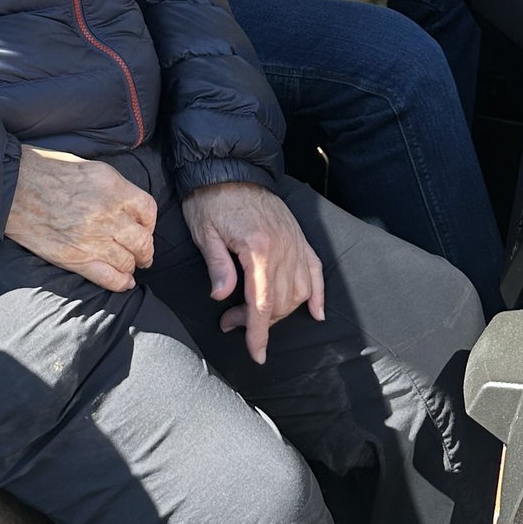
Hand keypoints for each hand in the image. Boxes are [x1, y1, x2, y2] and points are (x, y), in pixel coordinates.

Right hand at [5, 147, 156, 293]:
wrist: (12, 188)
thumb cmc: (44, 170)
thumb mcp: (88, 167)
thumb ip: (111, 186)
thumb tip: (125, 202)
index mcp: (113, 187)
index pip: (148, 211)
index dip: (149, 223)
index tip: (145, 228)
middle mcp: (108, 214)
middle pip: (142, 240)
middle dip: (145, 250)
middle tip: (143, 254)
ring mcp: (93, 239)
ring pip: (128, 261)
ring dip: (132, 266)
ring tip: (129, 266)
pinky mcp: (75, 258)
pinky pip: (109, 277)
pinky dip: (120, 282)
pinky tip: (124, 282)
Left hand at [182, 181, 324, 363]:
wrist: (228, 168)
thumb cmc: (210, 200)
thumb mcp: (204, 232)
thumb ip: (218, 265)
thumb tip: (222, 297)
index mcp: (258, 248)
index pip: (261, 303)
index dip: (258, 333)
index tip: (257, 355)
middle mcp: (283, 247)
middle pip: (280, 301)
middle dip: (258, 322)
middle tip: (229, 322)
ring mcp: (295, 242)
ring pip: (299, 292)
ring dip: (281, 312)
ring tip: (254, 315)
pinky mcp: (299, 237)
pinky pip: (316, 270)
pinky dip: (318, 294)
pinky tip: (316, 313)